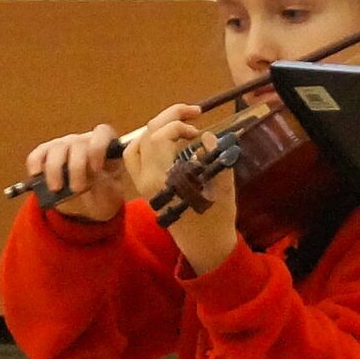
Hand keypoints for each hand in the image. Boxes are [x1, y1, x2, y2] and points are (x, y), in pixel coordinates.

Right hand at [25, 124, 130, 222]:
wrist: (89, 205)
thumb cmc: (104, 194)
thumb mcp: (112, 195)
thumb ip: (108, 186)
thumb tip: (99, 180)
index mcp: (106, 147)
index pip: (102, 133)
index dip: (98, 148)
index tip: (96, 168)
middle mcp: (84, 141)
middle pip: (77, 144)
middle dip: (76, 168)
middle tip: (77, 188)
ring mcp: (65, 146)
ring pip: (56, 148)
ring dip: (54, 169)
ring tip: (56, 188)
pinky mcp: (46, 154)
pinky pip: (38, 154)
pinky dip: (35, 164)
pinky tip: (36, 175)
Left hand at [123, 104, 236, 274]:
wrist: (204, 245)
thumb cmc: (217, 219)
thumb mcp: (223, 188)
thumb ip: (215, 160)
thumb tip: (208, 137)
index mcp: (162, 180)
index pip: (158, 137)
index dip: (178, 124)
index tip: (198, 129)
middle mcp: (146, 180)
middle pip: (146, 135)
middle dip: (168, 117)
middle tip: (193, 113)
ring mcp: (142, 183)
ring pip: (136, 144)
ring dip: (157, 129)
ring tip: (181, 125)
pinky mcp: (144, 186)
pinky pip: (136, 157)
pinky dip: (149, 142)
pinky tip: (170, 140)